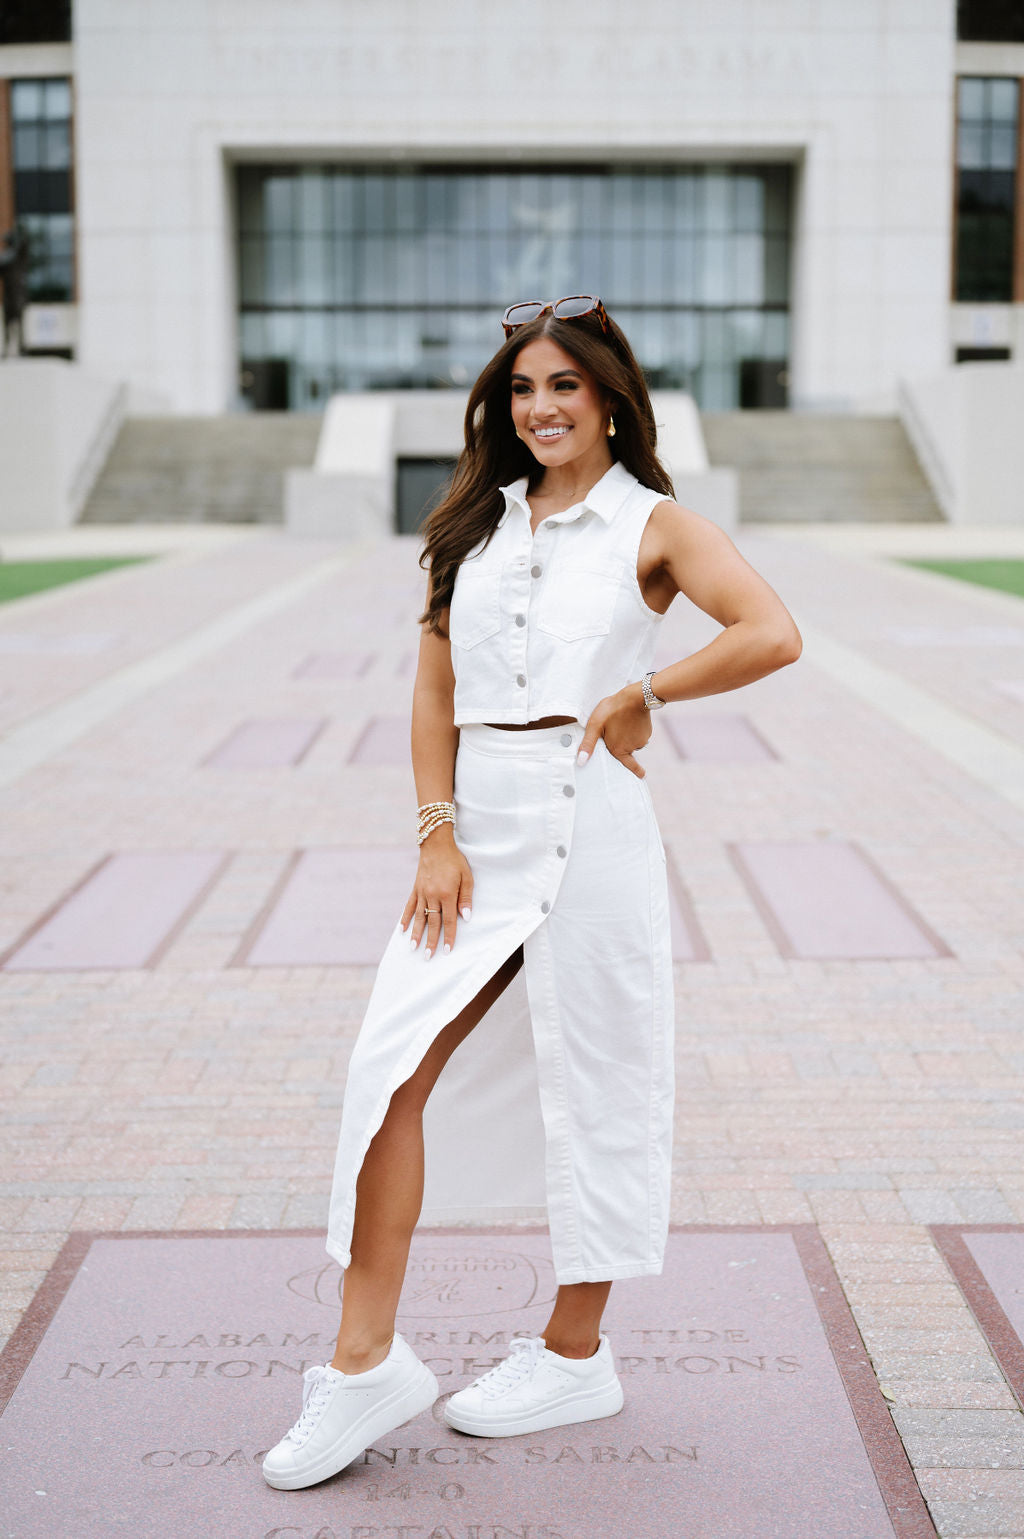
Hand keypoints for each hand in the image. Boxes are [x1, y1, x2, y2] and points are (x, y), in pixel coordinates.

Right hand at [400, 826, 473, 957]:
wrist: (436, 843)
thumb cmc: (455, 860)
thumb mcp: (467, 877)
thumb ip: (466, 898)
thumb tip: (466, 917)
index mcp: (447, 893)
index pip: (449, 920)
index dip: (449, 937)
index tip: (448, 951)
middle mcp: (432, 895)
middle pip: (432, 922)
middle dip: (430, 941)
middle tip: (428, 957)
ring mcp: (422, 892)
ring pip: (419, 917)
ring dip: (416, 934)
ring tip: (413, 949)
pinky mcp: (415, 888)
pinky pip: (409, 906)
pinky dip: (406, 918)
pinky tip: (403, 929)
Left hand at [577, 684, 651, 778]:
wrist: (636, 697)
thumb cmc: (613, 709)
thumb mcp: (595, 725)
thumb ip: (588, 744)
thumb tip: (581, 761)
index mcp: (619, 749)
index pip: (629, 765)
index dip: (635, 771)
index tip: (642, 776)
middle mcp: (632, 747)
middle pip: (626, 750)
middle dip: (621, 744)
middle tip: (616, 730)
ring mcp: (641, 739)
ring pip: (633, 741)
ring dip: (627, 735)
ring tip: (620, 721)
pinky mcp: (647, 730)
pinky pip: (639, 733)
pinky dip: (634, 729)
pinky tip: (629, 719)